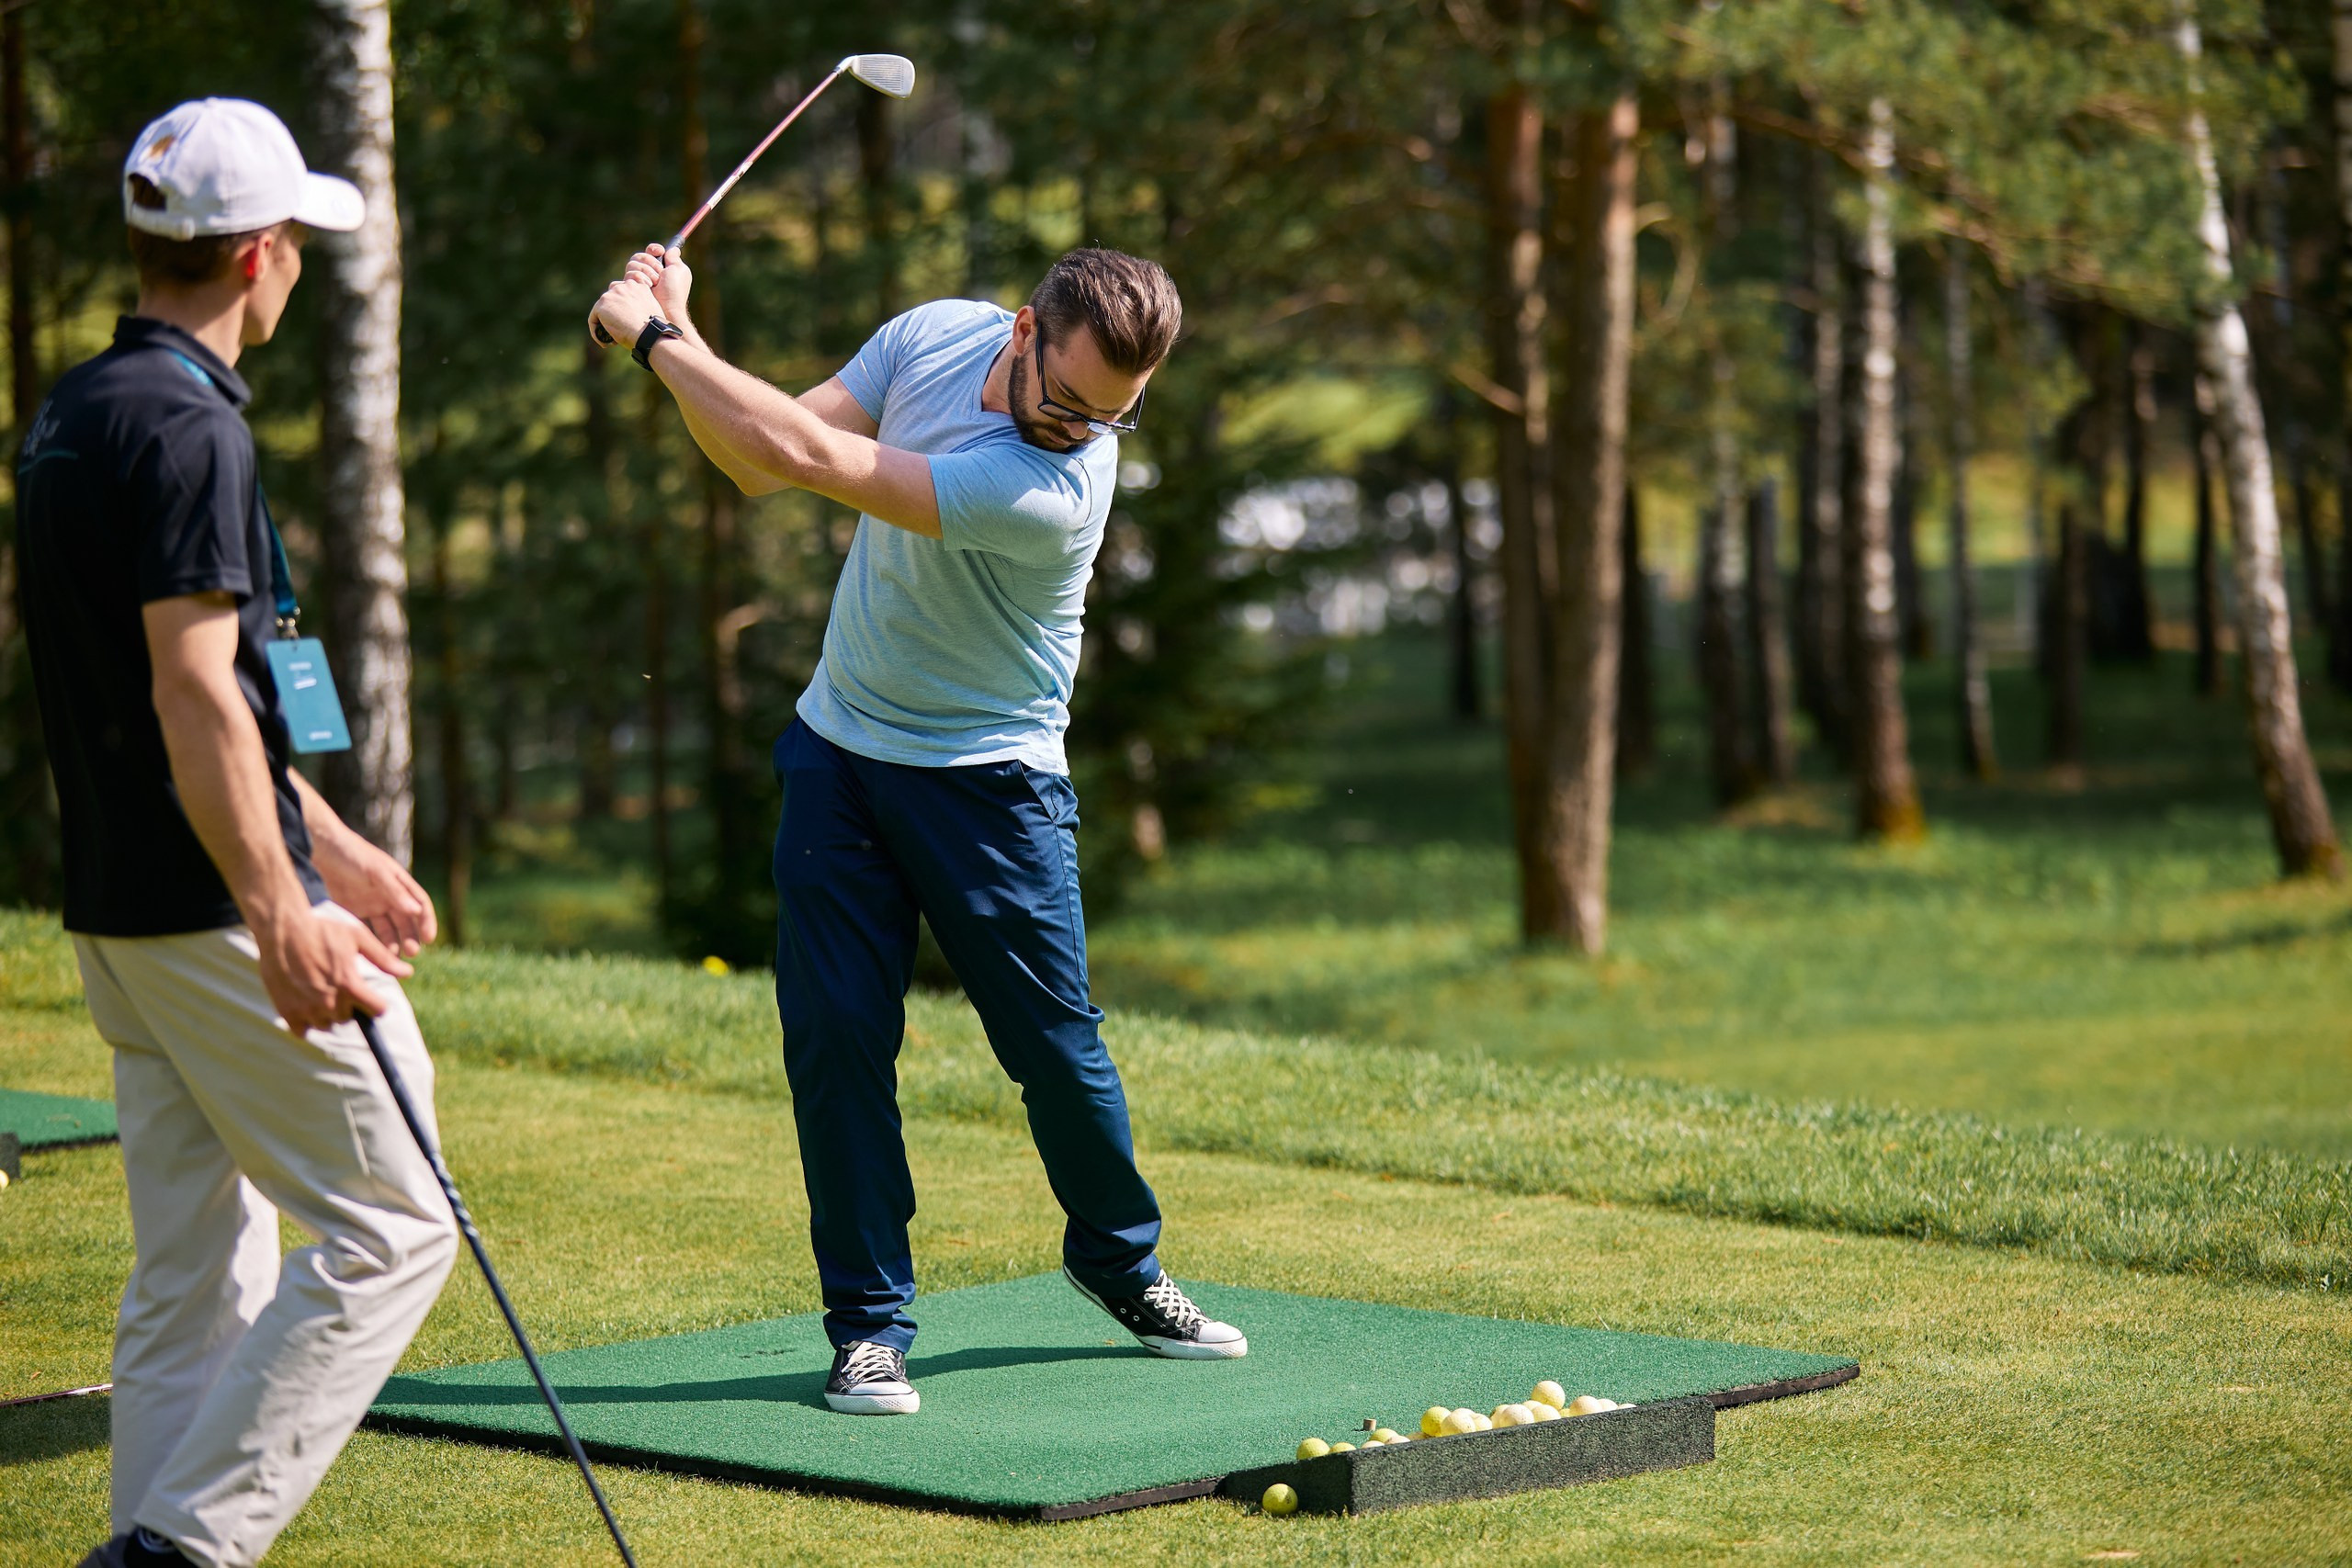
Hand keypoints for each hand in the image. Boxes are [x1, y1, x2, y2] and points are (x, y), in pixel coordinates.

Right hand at [253, 903, 410, 1034]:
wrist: (282, 930)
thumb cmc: (322, 930)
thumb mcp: (357, 937)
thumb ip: (383, 958)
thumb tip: (408, 972)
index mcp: (349, 985)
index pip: (377, 1010)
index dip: (377, 1003)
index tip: (371, 997)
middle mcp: (329, 1002)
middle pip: (350, 1017)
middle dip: (350, 1005)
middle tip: (340, 986)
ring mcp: (307, 1009)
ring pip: (327, 1025)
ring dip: (328, 1014)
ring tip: (323, 993)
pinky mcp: (287, 1011)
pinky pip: (303, 1031)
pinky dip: (306, 1022)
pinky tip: (307, 1005)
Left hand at [311, 824, 436, 956]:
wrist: (317, 848)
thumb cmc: (350, 854)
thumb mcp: (374, 871)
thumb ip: (394, 891)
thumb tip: (416, 911)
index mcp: (398, 882)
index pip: (420, 904)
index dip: (426, 921)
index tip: (428, 939)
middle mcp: (387, 895)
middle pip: (405, 921)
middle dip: (410, 937)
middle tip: (410, 953)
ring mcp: (369, 904)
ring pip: (387, 929)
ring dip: (392, 943)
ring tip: (391, 958)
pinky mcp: (352, 911)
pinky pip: (365, 930)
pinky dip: (370, 942)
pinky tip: (370, 954)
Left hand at [590, 272, 659, 346]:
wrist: (651, 334)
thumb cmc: (655, 329)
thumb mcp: (652, 310)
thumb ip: (640, 305)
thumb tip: (631, 315)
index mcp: (638, 285)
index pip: (624, 291)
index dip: (623, 306)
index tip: (627, 320)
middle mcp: (624, 286)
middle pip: (611, 297)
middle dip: (612, 312)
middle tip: (619, 329)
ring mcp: (611, 295)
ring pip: (601, 310)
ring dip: (605, 323)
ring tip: (614, 339)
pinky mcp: (601, 306)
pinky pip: (593, 320)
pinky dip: (597, 332)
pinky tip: (606, 343)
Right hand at [625, 243, 693, 325]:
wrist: (667, 308)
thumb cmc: (675, 291)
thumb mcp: (679, 270)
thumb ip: (674, 258)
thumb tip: (674, 249)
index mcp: (660, 266)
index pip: (650, 251)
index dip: (654, 249)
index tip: (660, 252)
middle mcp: (648, 271)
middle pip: (638, 256)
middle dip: (649, 262)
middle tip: (660, 273)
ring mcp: (639, 280)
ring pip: (632, 264)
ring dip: (645, 271)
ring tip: (654, 283)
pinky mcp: (631, 287)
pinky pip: (628, 275)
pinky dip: (638, 278)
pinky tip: (647, 286)